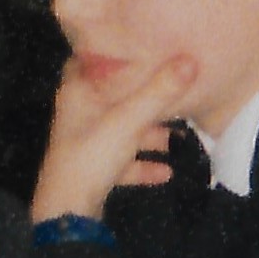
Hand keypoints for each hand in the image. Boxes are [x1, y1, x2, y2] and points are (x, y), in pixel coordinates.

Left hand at [31, 52, 196, 224]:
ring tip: (176, 138)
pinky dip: (142, 165)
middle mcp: (79, 114)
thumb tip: (190, 61)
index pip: (87, 61)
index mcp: (77, 93)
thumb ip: (158, 93)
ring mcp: (85, 144)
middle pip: (113, 98)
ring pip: (120, 130)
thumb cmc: (92, 154)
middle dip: (142, 98)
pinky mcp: (93, 170)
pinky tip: (166, 172)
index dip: (109, 53)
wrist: (69, 210)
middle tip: (170, 91)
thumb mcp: (129, 120)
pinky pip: (122, 162)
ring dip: (147, 135)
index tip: (136, 46)